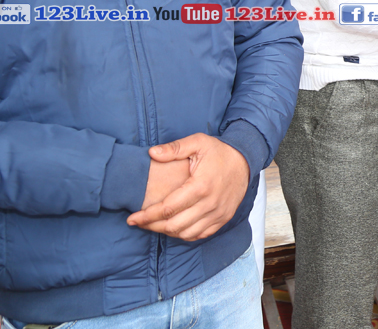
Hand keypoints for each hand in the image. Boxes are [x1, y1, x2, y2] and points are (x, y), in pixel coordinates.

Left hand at [127, 134, 250, 240]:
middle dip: (152, 226)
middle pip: (174, 225)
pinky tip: (174, 227)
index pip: (167, 209)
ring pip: (185, 233)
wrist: (245, 160)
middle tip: (139, 222)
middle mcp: (210, 204)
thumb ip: (174, 148)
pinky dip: (184, 234)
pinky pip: (200, 234)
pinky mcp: (223, 218)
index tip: (132, 218)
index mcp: (200, 186)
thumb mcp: (198, 142)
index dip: (146, 216)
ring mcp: (218, 213)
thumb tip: (152, 153)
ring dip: (167, 232)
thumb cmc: (219, 152)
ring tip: (154, 225)